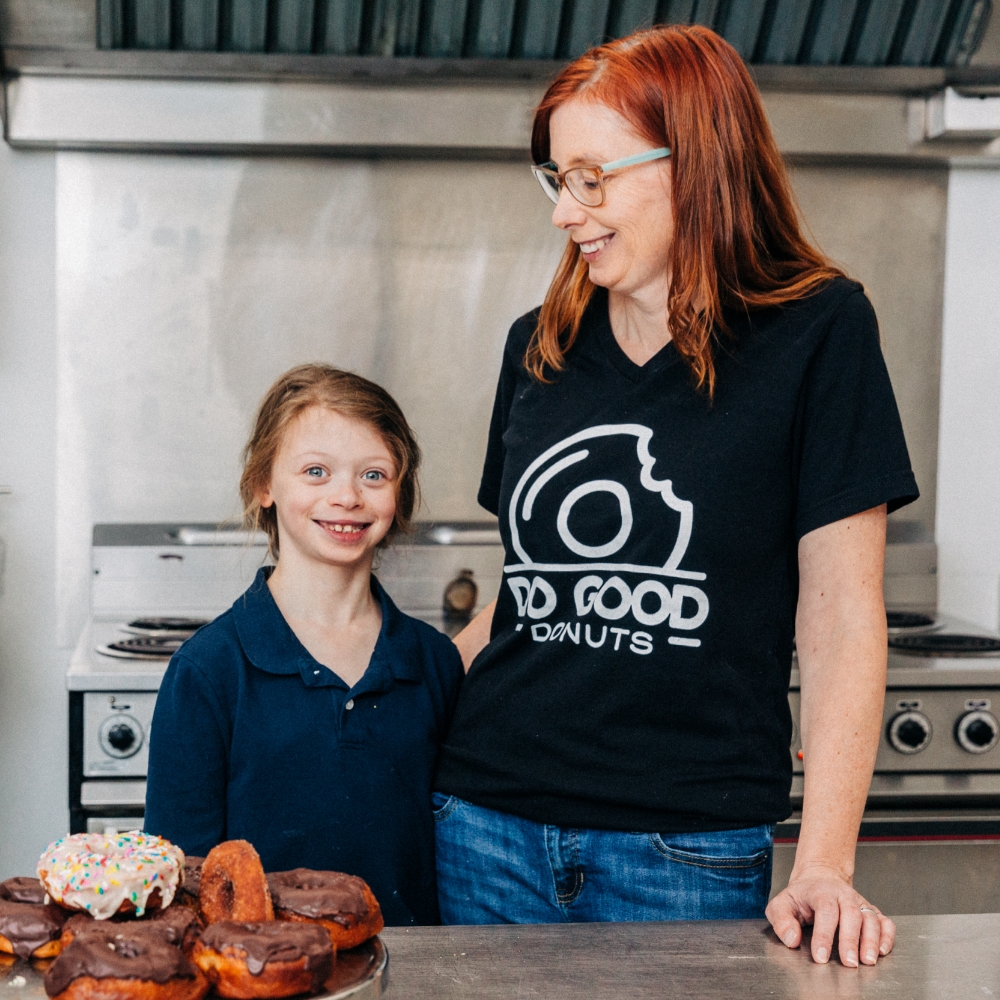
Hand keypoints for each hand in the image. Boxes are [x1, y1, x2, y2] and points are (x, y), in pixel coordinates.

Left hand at [766, 865, 895, 966]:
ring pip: (870, 918)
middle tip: (849, 963)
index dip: (824, 935)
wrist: (820, 879)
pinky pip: (885, 922)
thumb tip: (792, 939)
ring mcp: (859, 903)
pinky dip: (887, 936)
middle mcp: (843, 895)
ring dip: (871, 940)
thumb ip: (781, 920)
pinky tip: (882, 951)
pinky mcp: (871, 912)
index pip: (825, 911)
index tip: (820, 957)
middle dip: (850, 940)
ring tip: (867, 961)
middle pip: (851, 914)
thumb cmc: (801, 897)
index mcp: (820, 892)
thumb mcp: (781, 904)